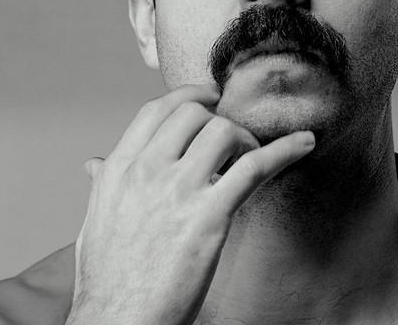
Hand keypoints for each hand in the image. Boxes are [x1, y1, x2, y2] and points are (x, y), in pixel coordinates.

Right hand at [65, 84, 314, 324]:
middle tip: (230, 144)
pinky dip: (284, 150)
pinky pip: (254, 167)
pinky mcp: (209, 215)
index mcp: (119, 168)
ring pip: (223, 131)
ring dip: (244, 141)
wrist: (119, 323)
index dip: (188, 95)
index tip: (208, 97)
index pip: (156, 110)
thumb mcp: (95, 220)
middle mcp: (147, 170)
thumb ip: (101, 183)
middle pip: (194, 113)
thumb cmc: (108, 277)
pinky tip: (304, 143)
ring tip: (246, 162)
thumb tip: (94, 163)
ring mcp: (178, 190)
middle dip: (217, 121)